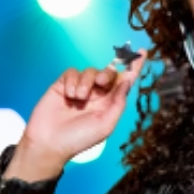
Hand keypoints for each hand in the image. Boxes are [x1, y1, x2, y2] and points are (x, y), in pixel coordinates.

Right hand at [6, 51, 146, 180]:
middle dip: (106, 74)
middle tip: (100, 83)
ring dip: (86, 83)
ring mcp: (80, 88)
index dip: (133, 67)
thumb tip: (127, 81)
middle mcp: (97, 95)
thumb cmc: (79, 139)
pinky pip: (72, 72)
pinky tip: (68, 95)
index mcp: (109, 104)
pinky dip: (72, 81)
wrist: (50, 142)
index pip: (124, 82)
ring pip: (89, 71)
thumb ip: (118, 102)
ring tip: (78, 98)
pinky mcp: (63, 84)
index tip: (142, 51)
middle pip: (108, 72)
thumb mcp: (105, 124)